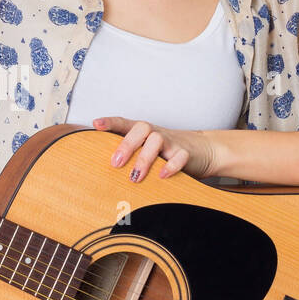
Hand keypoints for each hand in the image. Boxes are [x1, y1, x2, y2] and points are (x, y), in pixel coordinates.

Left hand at [91, 116, 218, 181]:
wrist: (202, 150)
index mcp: (144, 132)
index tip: (96, 124)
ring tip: (135, 177)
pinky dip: (171, 166)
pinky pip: (179, 156)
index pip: (125, 123)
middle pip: (141, 129)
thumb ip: (129, 157)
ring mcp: (172, 142)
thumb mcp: (147, 150)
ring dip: (144, 159)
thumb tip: (102, 173)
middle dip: (127, 145)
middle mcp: (156, 133)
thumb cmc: (166, 152)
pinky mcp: (186, 153)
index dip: (111, 122)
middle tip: (116, 163)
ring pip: (157, 140)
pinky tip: (162, 176)